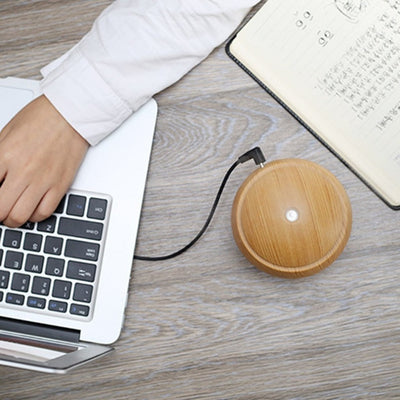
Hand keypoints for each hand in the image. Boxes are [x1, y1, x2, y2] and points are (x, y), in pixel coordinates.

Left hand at [0, 95, 88, 226]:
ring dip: (13, 219)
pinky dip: (35, 216)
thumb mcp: (6, 134)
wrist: (70, 115)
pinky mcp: (61, 185)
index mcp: (5, 155)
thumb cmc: (40, 119)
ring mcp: (44, 180)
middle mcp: (23, 171)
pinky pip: (45, 212)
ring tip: (13, 213)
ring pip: (21, 216)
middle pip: (1, 210)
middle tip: (0, 209)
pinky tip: (32, 209)